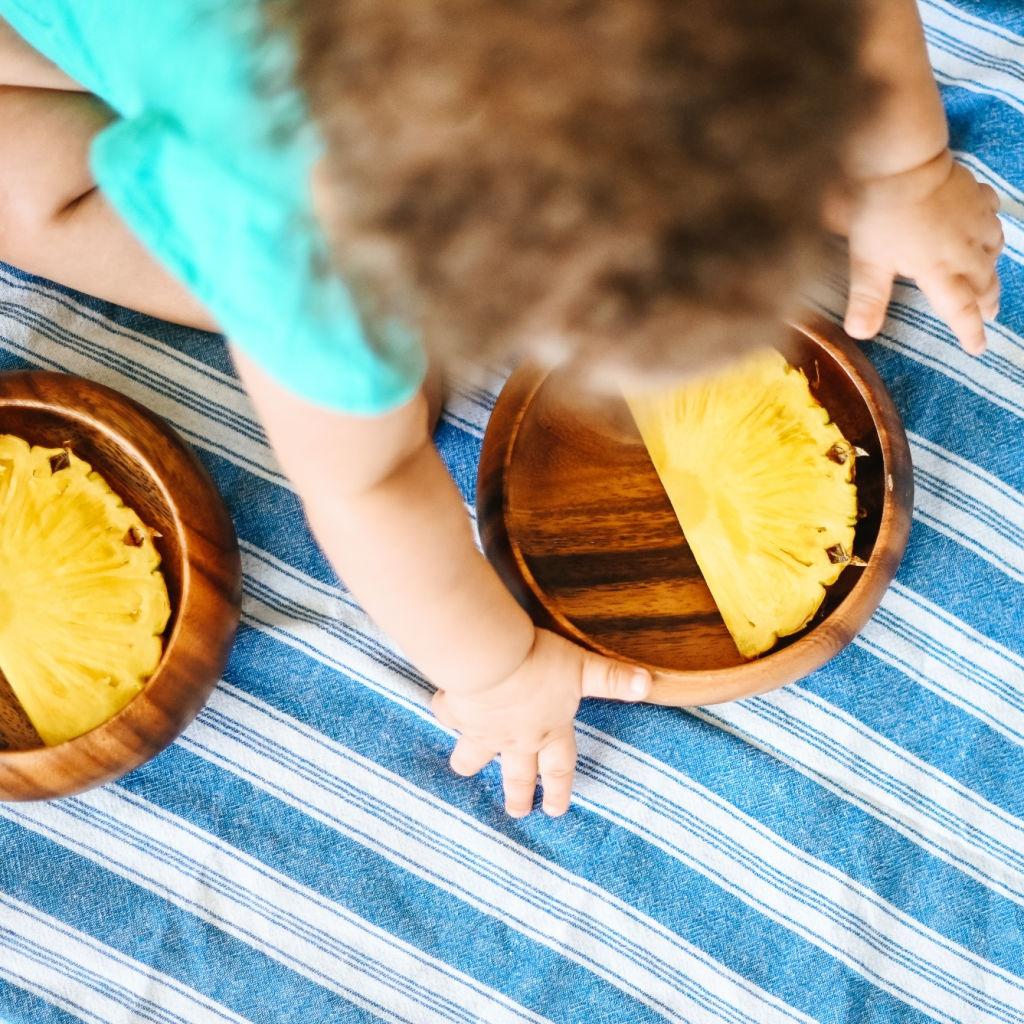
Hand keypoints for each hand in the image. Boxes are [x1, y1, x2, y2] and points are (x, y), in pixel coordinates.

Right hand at [431, 629, 651, 817]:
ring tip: (466, 766)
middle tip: (517, 813)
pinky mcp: (456, 712)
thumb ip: (614, 679)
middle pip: (516, 776)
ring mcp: (482, 730)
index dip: (558, 790)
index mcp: (548, 731)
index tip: (554, 811)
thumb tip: (650, 684)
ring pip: (473, 756)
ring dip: (470, 762)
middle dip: (517, 796)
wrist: (490, 659)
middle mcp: (516, 738)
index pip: (558, 769)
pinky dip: (446, 710)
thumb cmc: (539, 664)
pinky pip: (448, 713)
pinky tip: (445, 705)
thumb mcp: (583, 668)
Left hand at [833, 149, 1003, 354]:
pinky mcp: (973, 192)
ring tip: (989, 279)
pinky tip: (987, 225)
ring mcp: (972, 218)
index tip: (977, 348)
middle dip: (986, 301)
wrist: (902, 161)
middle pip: (982, 281)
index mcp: (938, 269)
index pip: (959, 308)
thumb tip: (860, 334)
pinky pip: (991, 212)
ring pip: (992, 249)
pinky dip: (991, 224)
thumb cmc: (880, 213)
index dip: (969, 330)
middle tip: (989, 315)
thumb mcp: (867, 261)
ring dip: (992, 267)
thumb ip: (867, 298)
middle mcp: (963, 248)